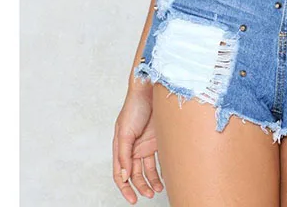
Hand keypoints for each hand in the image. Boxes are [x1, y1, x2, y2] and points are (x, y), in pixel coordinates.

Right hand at [113, 87, 163, 202]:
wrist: (151, 89)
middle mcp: (133, 148)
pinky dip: (161, 169)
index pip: (120, 173)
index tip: (132, 199)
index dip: (125, 188)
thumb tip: (124, 177)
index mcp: (121, 147)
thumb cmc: (134, 107)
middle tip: (148, 195)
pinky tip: (166, 177)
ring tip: (158, 189)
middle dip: (141, 186)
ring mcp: (146, 144)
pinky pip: (158, 159)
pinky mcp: (158, 140)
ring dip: (152, 181)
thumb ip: (123, 154)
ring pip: (147, 169)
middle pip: (135, 174)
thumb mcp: (124, 131)